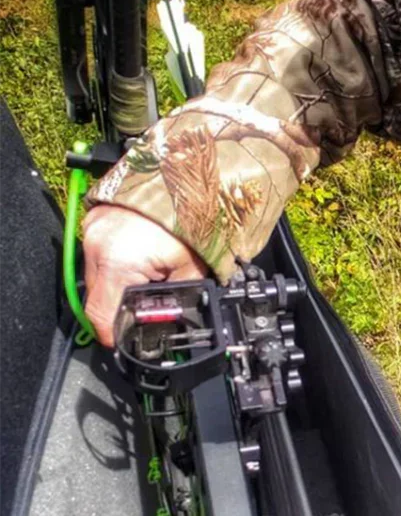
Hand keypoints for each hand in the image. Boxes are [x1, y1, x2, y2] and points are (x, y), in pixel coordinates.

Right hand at [83, 205, 207, 345]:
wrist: (181, 175)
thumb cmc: (189, 215)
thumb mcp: (193, 264)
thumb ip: (182, 293)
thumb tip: (180, 314)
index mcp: (118, 262)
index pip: (101, 315)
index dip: (113, 334)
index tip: (123, 340)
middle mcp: (96, 246)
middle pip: (98, 295)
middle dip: (121, 305)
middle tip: (146, 304)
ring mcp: (92, 230)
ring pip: (98, 274)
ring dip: (119, 282)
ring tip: (147, 275)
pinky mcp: (95, 219)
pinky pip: (99, 252)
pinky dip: (116, 261)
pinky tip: (138, 257)